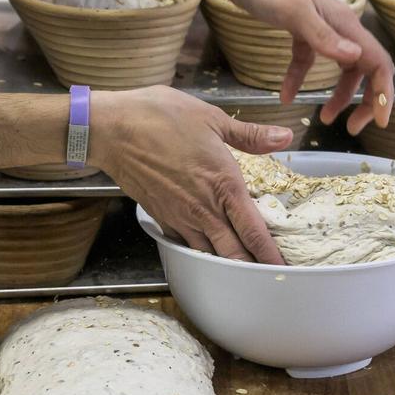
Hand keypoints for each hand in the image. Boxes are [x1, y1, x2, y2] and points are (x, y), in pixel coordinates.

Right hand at [90, 86, 287, 263]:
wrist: (111, 129)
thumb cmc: (159, 117)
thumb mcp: (211, 118)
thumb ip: (249, 135)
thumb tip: (284, 137)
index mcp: (224, 184)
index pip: (254, 231)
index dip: (270, 254)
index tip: (284, 268)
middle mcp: (204, 209)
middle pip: (234, 253)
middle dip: (253, 268)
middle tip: (270, 277)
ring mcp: (180, 217)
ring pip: (210, 252)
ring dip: (228, 263)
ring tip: (246, 268)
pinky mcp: (161, 217)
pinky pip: (187, 243)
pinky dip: (202, 250)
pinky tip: (210, 249)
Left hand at [217, 0, 394, 134]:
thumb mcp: (294, 13)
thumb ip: (324, 37)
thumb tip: (357, 59)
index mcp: (345, 23)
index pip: (378, 63)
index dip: (384, 94)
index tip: (381, 122)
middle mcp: (339, 27)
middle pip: (366, 70)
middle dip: (365, 101)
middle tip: (352, 128)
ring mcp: (320, 29)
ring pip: (341, 69)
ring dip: (338, 96)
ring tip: (324, 119)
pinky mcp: (300, 32)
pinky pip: (308, 63)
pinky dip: (299, 81)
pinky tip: (284, 96)